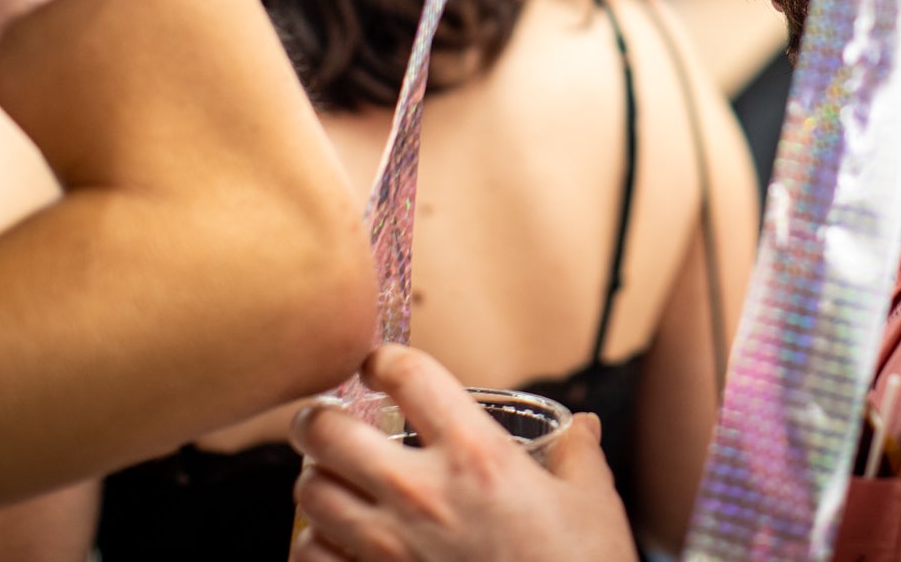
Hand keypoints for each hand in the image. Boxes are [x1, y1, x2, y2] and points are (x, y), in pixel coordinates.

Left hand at [289, 346, 639, 561]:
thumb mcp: (590, 500)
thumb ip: (576, 453)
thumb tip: (580, 428)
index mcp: (475, 454)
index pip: (406, 374)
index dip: (383, 358)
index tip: (379, 365)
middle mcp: (422, 494)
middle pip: (327, 432)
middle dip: (318, 417)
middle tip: (327, 418)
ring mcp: (391, 549)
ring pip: (309, 493)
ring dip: (315, 479)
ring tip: (329, 476)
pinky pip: (312, 557)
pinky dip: (315, 543)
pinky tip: (334, 538)